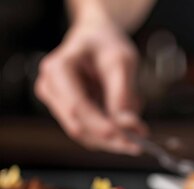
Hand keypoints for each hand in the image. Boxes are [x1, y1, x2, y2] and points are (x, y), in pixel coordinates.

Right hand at [35, 18, 146, 154]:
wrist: (96, 37)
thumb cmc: (107, 43)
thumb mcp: (122, 61)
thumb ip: (123, 93)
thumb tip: (127, 124)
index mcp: (58, 69)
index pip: (77, 106)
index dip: (100, 126)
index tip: (126, 137)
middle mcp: (51, 88)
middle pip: (79, 126)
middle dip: (112, 138)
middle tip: (141, 142)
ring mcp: (57, 103)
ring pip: (86, 135)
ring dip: (115, 138)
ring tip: (139, 126)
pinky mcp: (69, 113)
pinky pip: (91, 133)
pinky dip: (113, 132)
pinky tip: (128, 120)